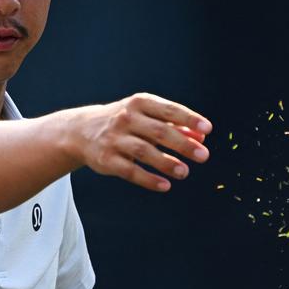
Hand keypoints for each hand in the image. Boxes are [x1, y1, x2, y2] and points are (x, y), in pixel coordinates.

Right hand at [64, 93, 212, 191]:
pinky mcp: (106, 159)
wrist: (80, 131)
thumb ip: (173, 125)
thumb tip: (202, 136)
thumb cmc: (123, 122)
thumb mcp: (145, 116)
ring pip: (144, 151)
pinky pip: (130, 171)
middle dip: (183, 144)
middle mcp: (126, 118)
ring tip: (185, 172)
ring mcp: (114, 139)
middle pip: (158, 131)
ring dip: (166, 163)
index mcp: (139, 103)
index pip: (168, 110)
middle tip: (204, 156)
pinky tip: (165, 185)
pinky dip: (148, 179)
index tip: (207, 129)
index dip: (189, 119)